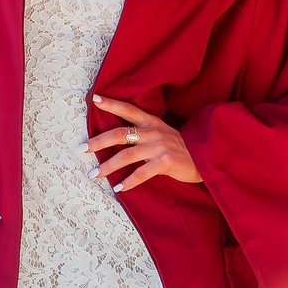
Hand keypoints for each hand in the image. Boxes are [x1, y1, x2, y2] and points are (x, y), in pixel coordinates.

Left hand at [83, 94, 202, 193]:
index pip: (129, 110)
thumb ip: (144, 133)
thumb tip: (117, 138)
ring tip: (93, 174)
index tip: (95, 99)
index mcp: (152, 122)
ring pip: (126, 155)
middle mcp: (154, 132)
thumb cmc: (181, 148)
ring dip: (107, 166)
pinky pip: (142, 173)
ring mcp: (160, 146)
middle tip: (81, 148)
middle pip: (120, 133)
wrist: (206, 158)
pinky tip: (118, 187)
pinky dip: (128, 181)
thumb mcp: (163, 133)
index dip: (112, 104)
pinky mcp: (166, 162)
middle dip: (98, 141)